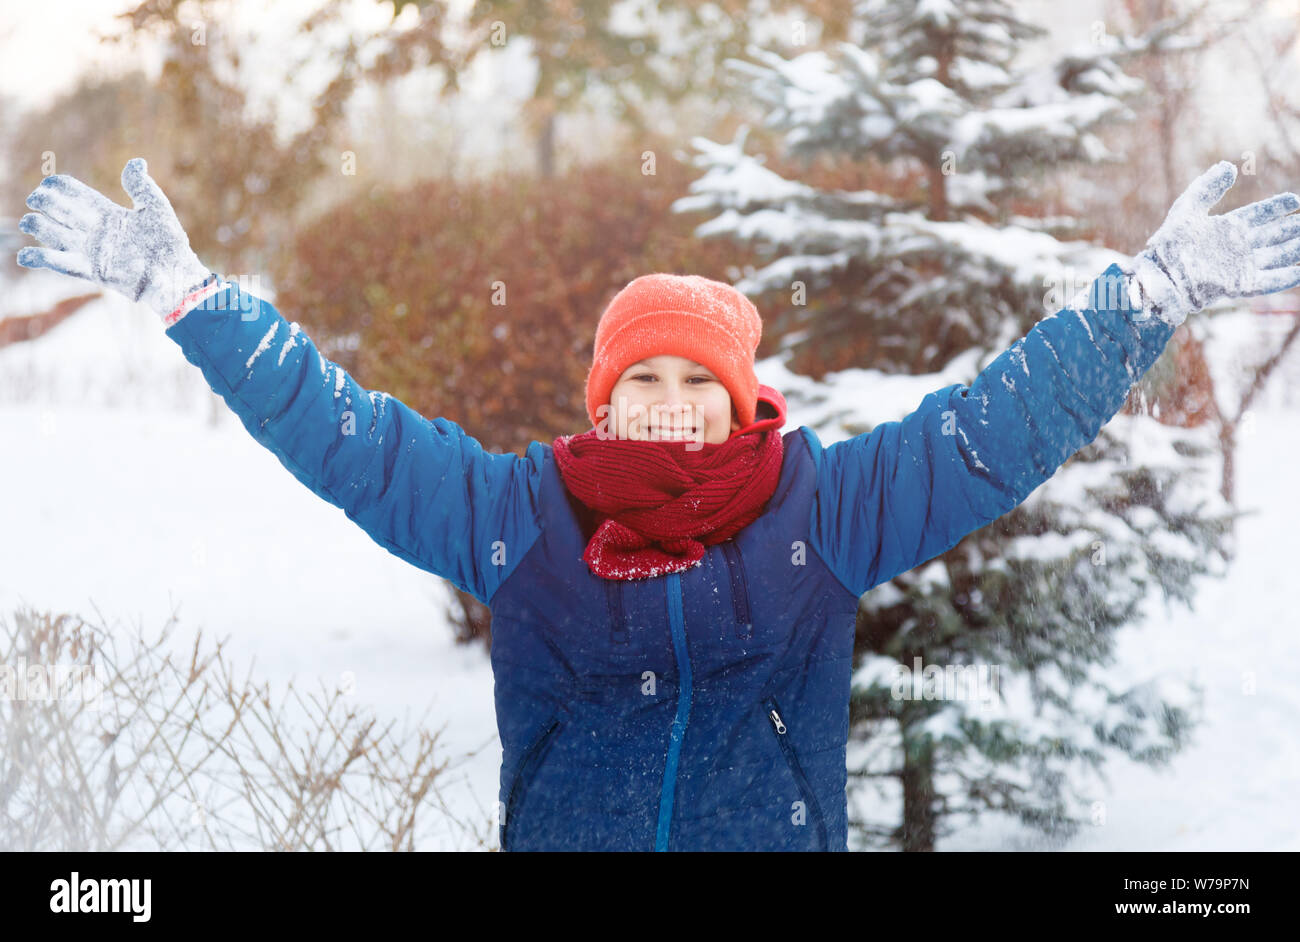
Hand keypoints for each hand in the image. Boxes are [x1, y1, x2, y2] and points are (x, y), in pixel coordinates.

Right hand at [16, 157, 211, 320]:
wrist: (174, 275)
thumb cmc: (169, 243)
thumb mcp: (156, 209)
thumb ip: (141, 186)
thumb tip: (136, 162)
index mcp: (109, 215)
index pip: (78, 196)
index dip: (61, 187)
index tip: (49, 181)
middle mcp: (97, 232)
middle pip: (62, 213)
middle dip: (45, 204)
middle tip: (35, 199)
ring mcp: (93, 251)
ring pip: (57, 236)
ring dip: (40, 227)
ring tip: (28, 220)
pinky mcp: (93, 271)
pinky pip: (62, 264)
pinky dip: (42, 259)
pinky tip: (25, 255)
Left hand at [1129, 160, 1299, 326]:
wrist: (1161, 276)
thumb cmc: (1169, 243)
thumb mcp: (1187, 209)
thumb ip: (1207, 187)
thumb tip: (1229, 166)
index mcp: (1226, 228)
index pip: (1258, 215)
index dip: (1276, 208)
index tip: (1295, 200)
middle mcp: (1237, 247)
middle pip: (1272, 235)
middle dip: (1291, 229)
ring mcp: (1239, 267)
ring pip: (1275, 257)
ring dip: (1293, 250)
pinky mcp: (1239, 285)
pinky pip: (1267, 282)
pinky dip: (1285, 278)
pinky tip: (1299, 271)